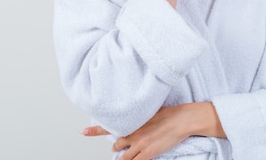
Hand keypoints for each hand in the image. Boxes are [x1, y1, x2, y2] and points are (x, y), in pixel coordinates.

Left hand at [81, 103, 224, 159]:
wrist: (182, 119)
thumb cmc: (170, 113)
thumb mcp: (150, 110)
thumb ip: (140, 116)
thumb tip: (135, 117)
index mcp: (132, 121)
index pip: (108, 126)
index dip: (95, 130)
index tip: (83, 132)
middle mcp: (132, 132)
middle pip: (117, 144)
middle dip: (117, 147)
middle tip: (119, 147)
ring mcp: (139, 144)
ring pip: (123, 157)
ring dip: (124, 157)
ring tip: (129, 154)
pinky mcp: (147, 153)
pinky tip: (137, 159)